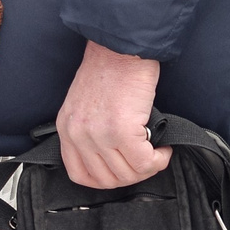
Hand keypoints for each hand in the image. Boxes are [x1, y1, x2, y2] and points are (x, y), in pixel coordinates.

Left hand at [55, 39, 170, 186]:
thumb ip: (89, 133)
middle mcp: (78, 134)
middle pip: (108, 180)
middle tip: (146, 160)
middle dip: (133, 175)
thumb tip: (112, 161)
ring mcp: (99, 134)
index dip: (107, 180)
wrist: (120, 48)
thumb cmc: (108, 71)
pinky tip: (163, 147)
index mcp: (66, 129)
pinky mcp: (122, 130)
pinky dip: (159, 159)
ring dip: (149, 167)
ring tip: (155, 151)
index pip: (80, 175)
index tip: (123, 171)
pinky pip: (145, 163)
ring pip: (129, 174)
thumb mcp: (84, 106)